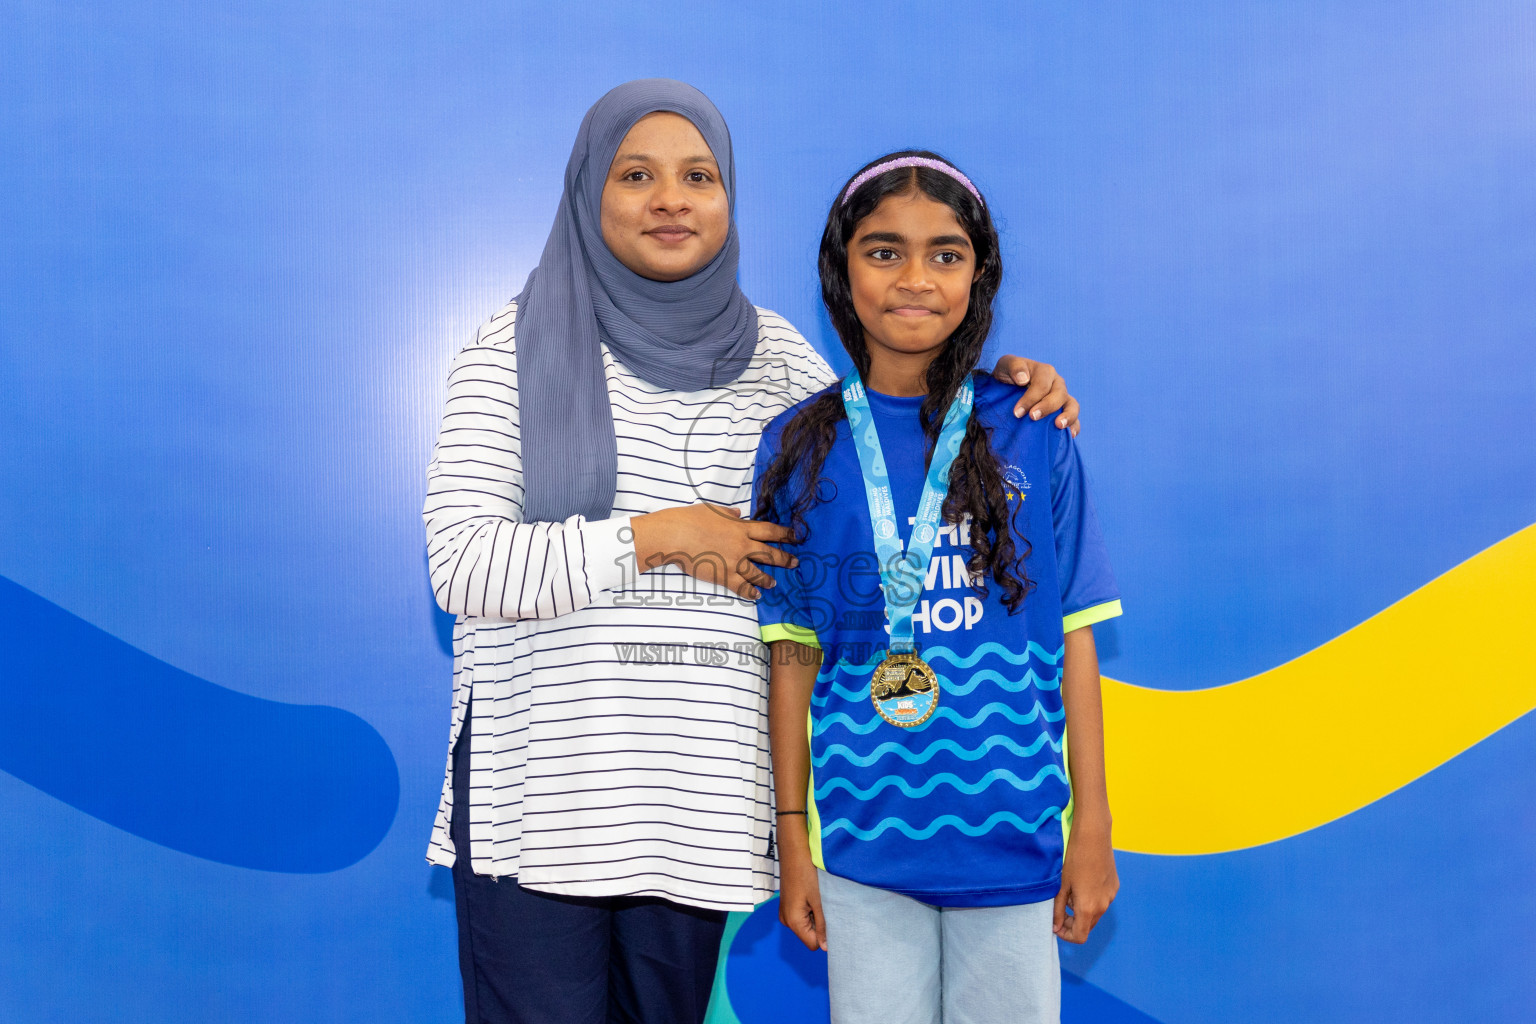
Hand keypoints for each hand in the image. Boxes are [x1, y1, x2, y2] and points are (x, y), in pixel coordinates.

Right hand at [630, 503, 796, 599]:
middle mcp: (742, 545)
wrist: (675, 536)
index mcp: (740, 527)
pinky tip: (756, 595)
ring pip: (757, 573)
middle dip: (784, 558)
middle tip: (794, 563)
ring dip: (767, 578)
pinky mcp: (724, 576)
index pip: (769, 531)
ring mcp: (734, 562)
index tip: (795, 536)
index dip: (784, 534)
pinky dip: (750, 592)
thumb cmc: (690, 519)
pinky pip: (742, 586)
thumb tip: (737, 514)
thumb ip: (728, 514)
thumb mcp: (712, 510)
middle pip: (769, 553)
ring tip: (774, 583)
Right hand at [777, 846, 827, 950]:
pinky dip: (810, 910)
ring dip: (816, 916)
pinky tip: (813, 896)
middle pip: (809, 935)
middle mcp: (786, 920)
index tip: (834, 921)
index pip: (813, 944)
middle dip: (821, 925)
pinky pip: (801, 916)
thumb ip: (822, 925)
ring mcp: (785, 912)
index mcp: (793, 921)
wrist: (794, 851)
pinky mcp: (787, 905)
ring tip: (820, 899)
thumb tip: (825, 948)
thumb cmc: (807, 873)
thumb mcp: (819, 901)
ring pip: (806, 925)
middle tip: (828, 906)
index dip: (825, 937)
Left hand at [991, 355, 1080, 435]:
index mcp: (1045, 372)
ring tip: (1058, 425)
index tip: (1017, 412)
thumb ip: (1014, 367)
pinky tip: (1070, 435)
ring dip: (1068, 416)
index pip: (1042, 384)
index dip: (1031, 398)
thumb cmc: (1008, 375)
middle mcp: (1057, 383)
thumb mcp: (1006, 365)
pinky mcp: (1064, 411)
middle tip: (1032, 417)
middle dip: (1046, 406)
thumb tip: (1023, 379)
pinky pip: (1075, 419)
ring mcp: (1062, 398)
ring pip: (1072, 405)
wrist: (1008, 387)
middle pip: (1059, 394)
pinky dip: (1074, 426)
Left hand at [1053, 831, 1117, 943]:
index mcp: (1089, 908)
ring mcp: (1111, 896)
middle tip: (1059, 909)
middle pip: (1087, 926)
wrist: (1093, 836)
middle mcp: (1103, 906)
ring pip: (1095, 913)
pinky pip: (1102, 900)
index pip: (1080, 936)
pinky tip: (1082, 882)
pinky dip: (1091, 899)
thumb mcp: (1061, 886)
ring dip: (1082, 910)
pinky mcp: (1115, 886)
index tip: (1056, 925)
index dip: (1066, 935)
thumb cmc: (1073, 859)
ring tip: (1070, 890)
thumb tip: (1055, 927)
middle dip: (1072, 922)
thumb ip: (1058, 909)